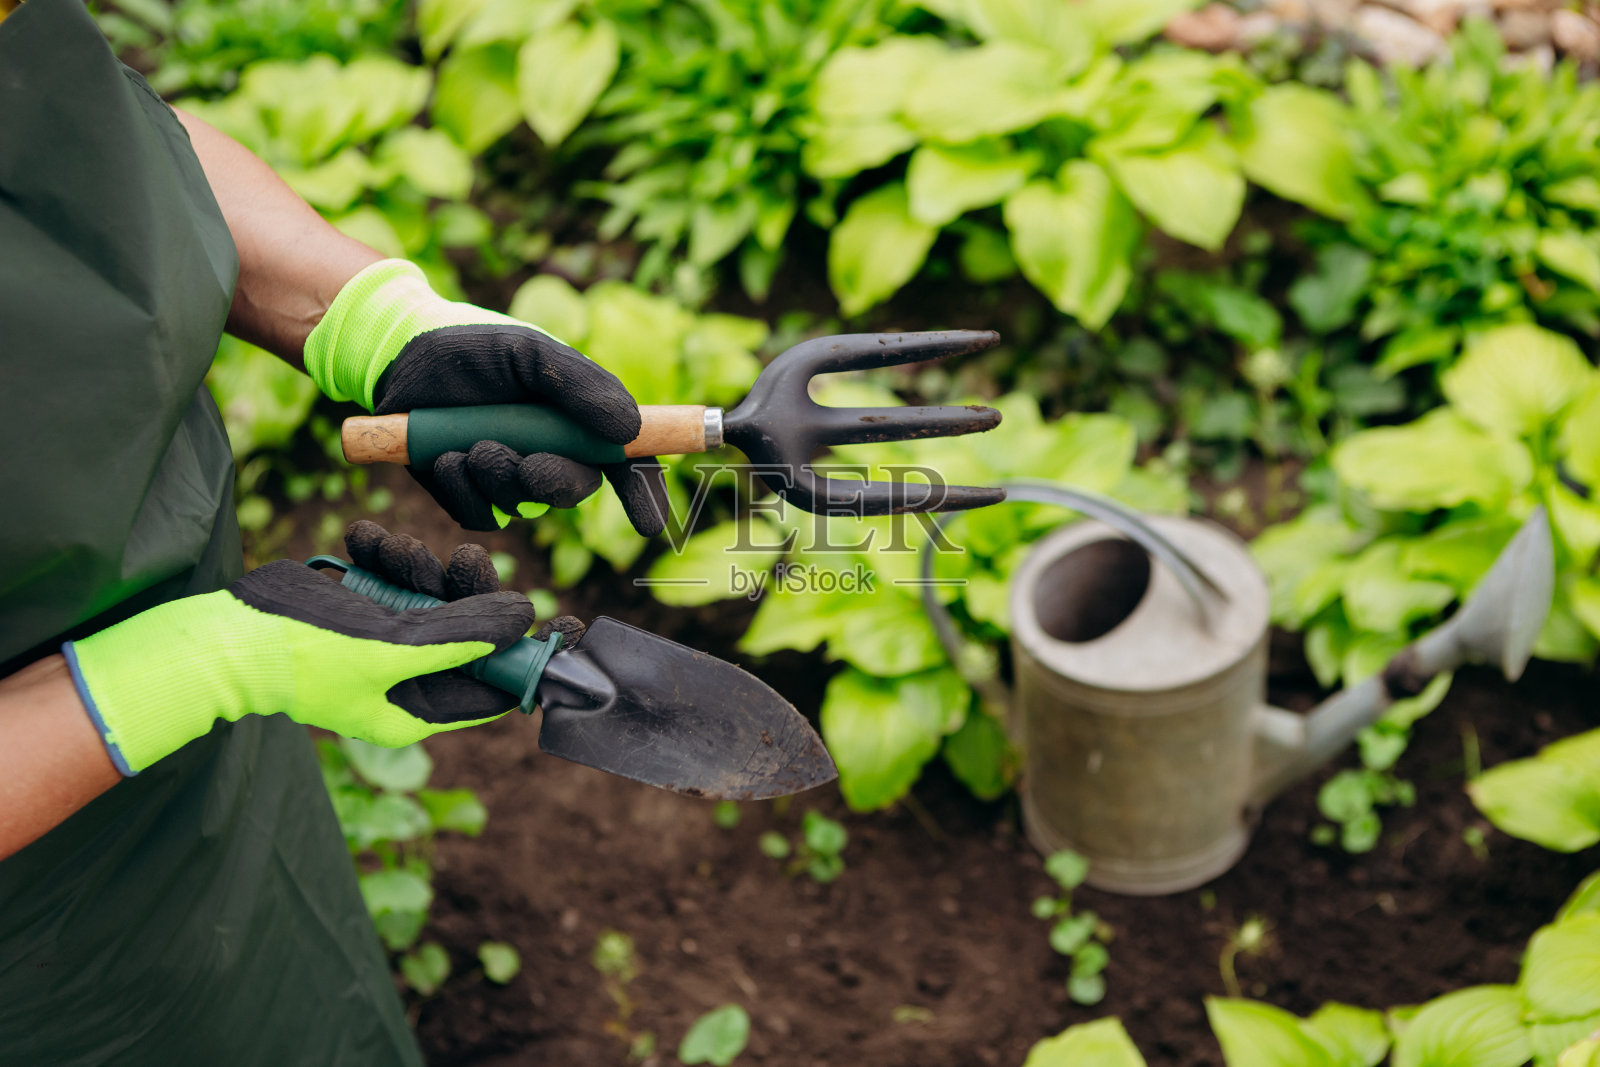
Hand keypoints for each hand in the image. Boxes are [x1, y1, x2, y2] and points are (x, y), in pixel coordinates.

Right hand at [62, 522, 569, 773]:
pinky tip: (364, 539)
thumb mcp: (394, 646)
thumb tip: (528, 617)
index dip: (535, 656)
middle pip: (472, 635)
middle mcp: (406, 680)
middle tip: (471, 559)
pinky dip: (385, 556)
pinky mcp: (359, 609)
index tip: (570, 622)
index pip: (499, 688)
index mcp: (420, 708)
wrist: (223, 634)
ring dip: (421, 566)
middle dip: (472, 594)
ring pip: (433, 599)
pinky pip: (393, 580)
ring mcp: (381, 644)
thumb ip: (464, 634)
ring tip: (397, 550)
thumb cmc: (306, 653)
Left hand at [303, 259, 668, 534]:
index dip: (643, 494)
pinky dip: (462, 490)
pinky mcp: (468, 495)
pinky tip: (442, 457)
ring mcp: (508, 476)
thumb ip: (580, 385)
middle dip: (553, 483)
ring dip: (497, 478)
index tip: (651, 524)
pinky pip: (479, 516)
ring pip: (523, 506)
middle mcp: (549, 452)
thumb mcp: (529, 352)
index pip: (625, 463)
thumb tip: (629, 429)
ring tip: (466, 444)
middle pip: (574, 490)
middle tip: (527, 464)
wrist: (397, 356)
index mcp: (577, 419)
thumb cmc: (470, 347)